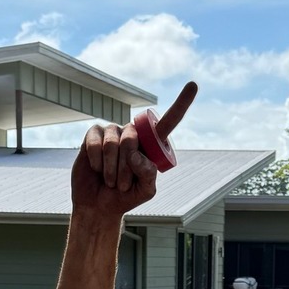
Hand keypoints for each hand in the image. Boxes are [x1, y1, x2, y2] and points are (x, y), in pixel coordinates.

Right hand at [71, 81, 196, 219]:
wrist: (99, 204)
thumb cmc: (126, 196)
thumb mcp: (145, 190)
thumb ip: (148, 174)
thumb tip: (135, 154)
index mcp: (151, 144)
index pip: (169, 122)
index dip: (181, 104)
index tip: (194, 84)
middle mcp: (133, 133)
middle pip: (132, 138)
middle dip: (126, 167)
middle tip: (123, 185)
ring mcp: (113, 132)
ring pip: (113, 143)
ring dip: (111, 168)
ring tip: (111, 180)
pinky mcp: (94, 134)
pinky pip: (96, 142)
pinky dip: (96, 161)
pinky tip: (96, 168)